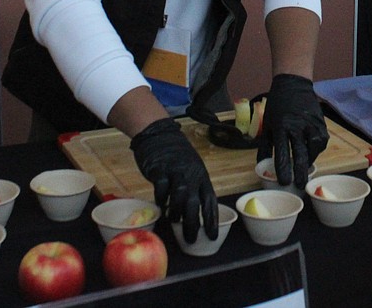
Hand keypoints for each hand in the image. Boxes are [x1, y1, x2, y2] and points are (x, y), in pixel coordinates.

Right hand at [130, 118, 217, 242]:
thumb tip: (193, 213)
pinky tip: (161, 205)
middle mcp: (191, 174)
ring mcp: (175, 171)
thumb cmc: (176, 156)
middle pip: (195, 202)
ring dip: (177, 211)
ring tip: (174, 221)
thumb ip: (193, 188)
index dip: (212, 219)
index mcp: (201, 176)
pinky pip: (162, 186)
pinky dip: (162, 198)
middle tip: (190, 239)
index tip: (212, 236)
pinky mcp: (159, 168)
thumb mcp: (192, 169)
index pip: (210, 200)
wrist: (159, 133)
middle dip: (194, 223)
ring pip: (180, 195)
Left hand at [257, 74, 328, 188]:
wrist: (294, 85)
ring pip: (313, 149)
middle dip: (300, 172)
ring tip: (305, 169)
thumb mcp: (267, 124)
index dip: (284, 169)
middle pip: (300, 154)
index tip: (285, 182)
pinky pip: (321, 141)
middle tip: (301, 185)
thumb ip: (265, 146)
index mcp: (281, 126)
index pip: (282, 152)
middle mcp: (297, 126)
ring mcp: (311, 124)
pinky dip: (316, 150)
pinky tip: (311, 153)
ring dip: (309, 161)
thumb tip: (262, 166)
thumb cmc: (277, 106)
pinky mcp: (321, 123)